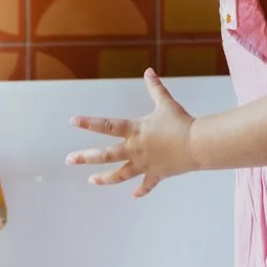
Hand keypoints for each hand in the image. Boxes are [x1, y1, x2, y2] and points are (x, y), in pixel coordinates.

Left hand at [67, 70, 197, 197]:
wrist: (197, 145)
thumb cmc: (181, 122)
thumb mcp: (166, 103)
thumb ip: (155, 88)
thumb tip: (149, 71)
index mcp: (135, 130)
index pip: (107, 125)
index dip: (89, 123)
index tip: (73, 121)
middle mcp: (135, 149)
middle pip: (105, 155)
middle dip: (85, 158)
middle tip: (69, 160)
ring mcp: (144, 164)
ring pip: (119, 174)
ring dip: (104, 179)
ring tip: (91, 181)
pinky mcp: (156, 174)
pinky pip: (146, 185)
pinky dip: (140, 190)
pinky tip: (134, 195)